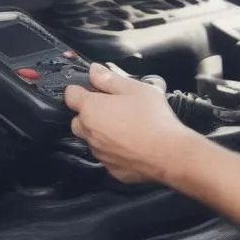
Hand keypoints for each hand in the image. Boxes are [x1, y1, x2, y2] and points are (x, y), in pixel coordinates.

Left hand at [64, 64, 195, 183]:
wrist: (168, 153)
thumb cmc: (152, 118)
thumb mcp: (134, 88)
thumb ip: (109, 78)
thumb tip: (94, 70)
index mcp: (92, 109)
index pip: (70, 94)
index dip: (81, 88)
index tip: (94, 88)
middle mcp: (90, 132)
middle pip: (78, 119)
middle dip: (89, 112)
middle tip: (111, 107)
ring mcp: (99, 153)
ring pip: (92, 138)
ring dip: (101, 131)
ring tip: (125, 125)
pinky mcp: (111, 169)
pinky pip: (106, 155)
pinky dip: (113, 149)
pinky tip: (131, 143)